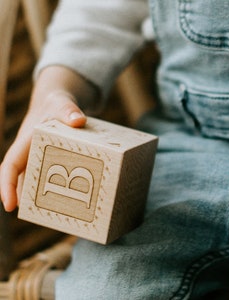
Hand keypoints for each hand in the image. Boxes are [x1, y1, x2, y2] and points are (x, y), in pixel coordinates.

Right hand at [0, 66, 97, 211]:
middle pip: (25, 181)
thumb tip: (78, 121)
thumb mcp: (62, 104)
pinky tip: (74, 197)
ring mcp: (43, 159)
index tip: (10, 206)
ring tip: (60, 214)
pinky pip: (53, 176)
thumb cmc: (56, 105)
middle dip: (29, 200)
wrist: (59, 104)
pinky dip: (59, 187)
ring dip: (45, 197)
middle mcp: (31, 155)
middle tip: (43, 217)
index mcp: (26, 143)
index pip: (10, 167)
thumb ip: (68, 110)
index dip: (7, 187)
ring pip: (39, 181)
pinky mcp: (56, 161)